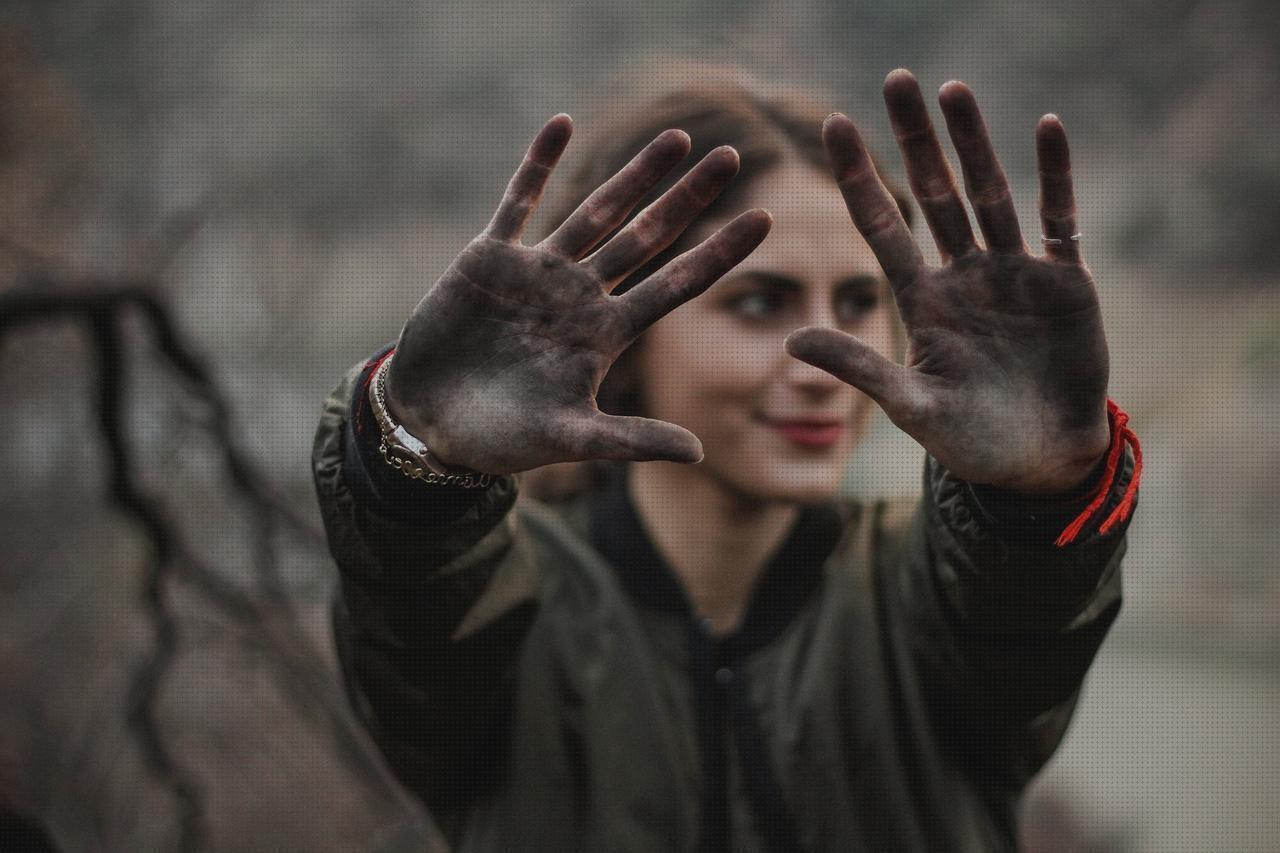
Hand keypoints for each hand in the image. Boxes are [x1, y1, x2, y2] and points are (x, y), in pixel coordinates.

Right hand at [387, 114, 771, 474]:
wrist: (431, 424)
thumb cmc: (502, 439)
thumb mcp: (571, 440)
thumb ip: (631, 440)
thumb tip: (701, 454)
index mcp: (606, 334)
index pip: (676, 285)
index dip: (719, 253)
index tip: (764, 220)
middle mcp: (580, 295)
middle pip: (647, 236)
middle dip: (689, 197)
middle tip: (733, 157)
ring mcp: (538, 273)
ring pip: (596, 210)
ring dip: (635, 175)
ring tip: (678, 138)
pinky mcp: (489, 259)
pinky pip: (518, 201)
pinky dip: (538, 164)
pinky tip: (563, 123)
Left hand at [785, 70, 1109, 494]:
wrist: (1040, 463)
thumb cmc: (970, 440)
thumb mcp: (909, 406)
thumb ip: (858, 367)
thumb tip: (790, 340)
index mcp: (921, 300)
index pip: (882, 224)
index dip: (858, 176)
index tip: (833, 124)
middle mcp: (963, 275)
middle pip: (934, 192)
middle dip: (915, 139)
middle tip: (897, 79)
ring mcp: (1013, 273)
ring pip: (989, 194)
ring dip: (974, 143)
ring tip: (953, 89)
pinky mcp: (1064, 282)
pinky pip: (1059, 219)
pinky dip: (1054, 176)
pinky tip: (1045, 128)